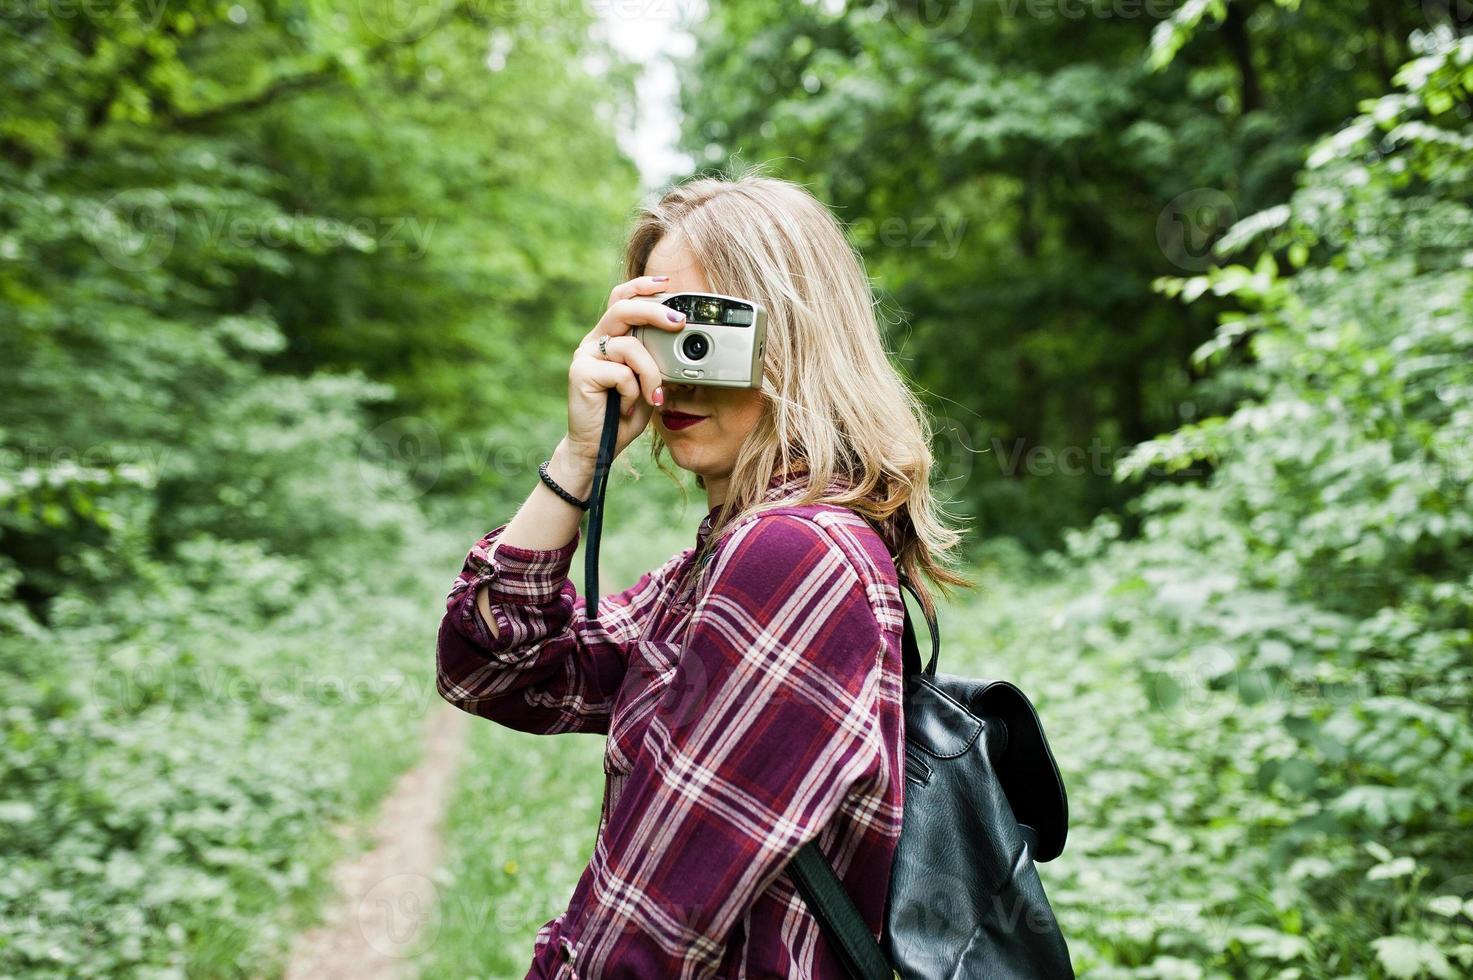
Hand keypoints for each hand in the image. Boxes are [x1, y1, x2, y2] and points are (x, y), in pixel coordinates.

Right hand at [564, 275, 686, 462]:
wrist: (598, 448)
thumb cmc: (622, 415)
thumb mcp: (647, 381)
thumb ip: (654, 358)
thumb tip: (679, 337)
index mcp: (609, 337)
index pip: (621, 299)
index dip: (641, 286)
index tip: (667, 283)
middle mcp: (594, 341)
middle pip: (622, 308)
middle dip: (654, 311)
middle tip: (679, 321)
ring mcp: (585, 356)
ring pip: (629, 346)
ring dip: (651, 374)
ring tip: (654, 396)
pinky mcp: (580, 373)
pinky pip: (620, 373)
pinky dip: (632, 392)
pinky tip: (625, 407)